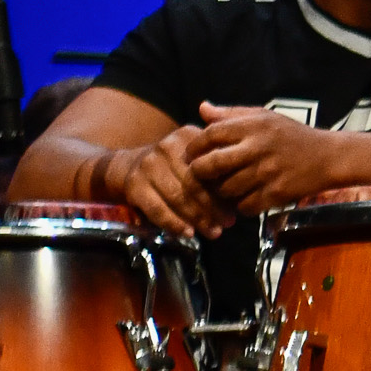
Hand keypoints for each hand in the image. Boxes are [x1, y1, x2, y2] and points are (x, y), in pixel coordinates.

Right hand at [99, 127, 229, 235]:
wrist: (127, 166)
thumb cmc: (173, 167)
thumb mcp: (194, 158)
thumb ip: (216, 169)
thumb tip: (243, 195)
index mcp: (187, 136)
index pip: (209, 165)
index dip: (224, 190)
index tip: (236, 210)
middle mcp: (166, 146)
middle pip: (194, 182)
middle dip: (213, 207)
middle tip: (227, 224)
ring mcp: (148, 164)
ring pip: (178, 196)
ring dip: (197, 218)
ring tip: (213, 232)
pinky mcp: (134, 184)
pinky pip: (157, 208)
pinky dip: (174, 223)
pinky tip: (188, 233)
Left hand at [189, 103, 370, 213]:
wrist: (328, 156)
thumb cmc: (291, 135)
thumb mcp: (264, 117)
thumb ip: (231, 114)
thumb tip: (202, 109)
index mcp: (253, 126)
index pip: (210, 135)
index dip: (195, 147)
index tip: (191, 154)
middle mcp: (258, 148)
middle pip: (212, 165)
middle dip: (200, 172)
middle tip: (200, 175)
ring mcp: (267, 173)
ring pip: (226, 189)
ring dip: (220, 192)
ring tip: (224, 187)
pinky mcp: (276, 193)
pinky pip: (245, 206)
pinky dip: (241, 205)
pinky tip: (246, 198)